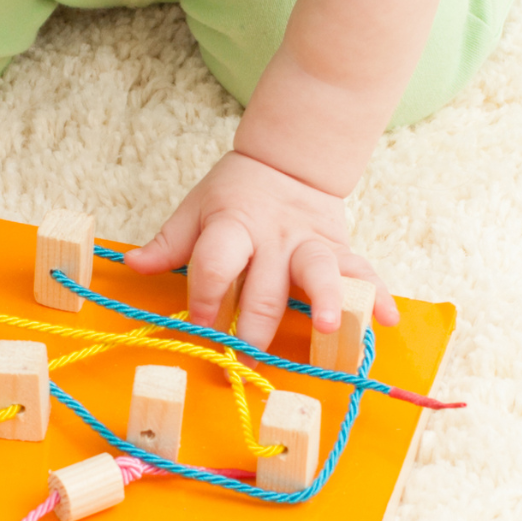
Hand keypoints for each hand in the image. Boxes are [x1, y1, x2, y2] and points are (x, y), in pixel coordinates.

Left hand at [123, 150, 399, 350]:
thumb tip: (135, 263)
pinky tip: (387, 321)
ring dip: (325, 301)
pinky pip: (362, 273)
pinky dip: (378, 296)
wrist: (289, 161)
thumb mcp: (195, 209)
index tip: (199, 323)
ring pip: (319, 273)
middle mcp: (273, 238)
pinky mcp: (340, 250)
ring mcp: (310, 244)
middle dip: (254, 325)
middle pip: (265, 285)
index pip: (216, 261)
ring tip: (328, 327)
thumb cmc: (233, 195)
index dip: (205, 294)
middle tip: (246, 359)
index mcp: (232, 225)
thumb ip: (169, 242)